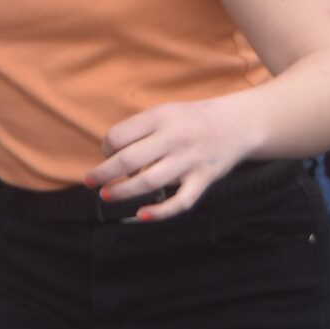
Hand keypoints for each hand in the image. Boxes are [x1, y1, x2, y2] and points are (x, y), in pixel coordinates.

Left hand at [85, 98, 250, 220]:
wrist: (239, 123)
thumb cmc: (191, 120)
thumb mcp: (164, 113)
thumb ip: (139, 131)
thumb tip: (111, 157)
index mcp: (160, 117)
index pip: (118, 136)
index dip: (105, 148)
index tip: (107, 154)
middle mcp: (174, 138)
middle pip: (128, 160)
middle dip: (103, 173)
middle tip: (90, 181)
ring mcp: (190, 160)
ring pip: (149, 182)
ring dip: (122, 191)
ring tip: (106, 195)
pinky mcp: (204, 179)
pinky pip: (181, 201)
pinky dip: (160, 212)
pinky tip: (141, 216)